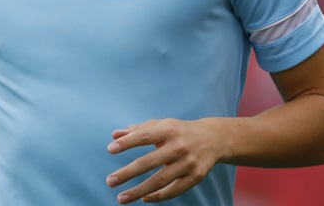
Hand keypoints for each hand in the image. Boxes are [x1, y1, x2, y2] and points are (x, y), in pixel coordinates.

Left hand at [105, 118, 223, 203]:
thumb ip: (137, 130)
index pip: (144, 136)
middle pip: (149, 162)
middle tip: (110, 181)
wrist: (213, 138)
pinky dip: (158, 196)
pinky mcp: (195, 177)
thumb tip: (114, 135)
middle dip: (128, 173)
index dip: (127, 143)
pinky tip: (143, 198)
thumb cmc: (180, 131)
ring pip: (160, 180)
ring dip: (138, 191)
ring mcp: (188, 163)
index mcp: (168, 130)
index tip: (110, 149)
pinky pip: (174, 190)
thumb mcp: (161, 125)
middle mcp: (179, 146)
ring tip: (121, 198)